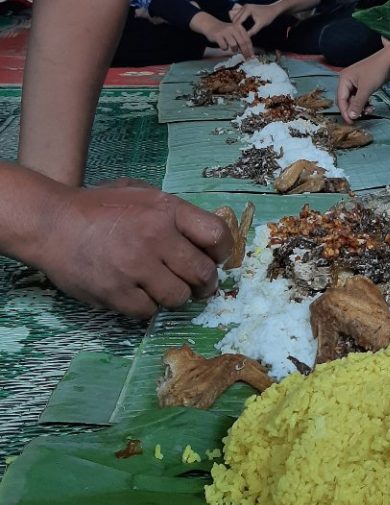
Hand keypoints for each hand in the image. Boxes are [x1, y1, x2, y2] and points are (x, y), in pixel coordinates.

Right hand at [40, 181, 233, 317]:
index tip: (216, 258)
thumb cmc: (100, 207)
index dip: (222, 252)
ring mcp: (135, 267)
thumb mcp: (142, 193)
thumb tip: (205, 237)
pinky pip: (149, 311)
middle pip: (202, 273)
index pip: (216, 235)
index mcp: (167, 210)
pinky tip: (138, 293)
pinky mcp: (116, 292)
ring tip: (164, 287)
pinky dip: (147, 306)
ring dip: (176, 296)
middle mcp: (156, 237)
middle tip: (198, 285)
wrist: (53, 223)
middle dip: (204, 282)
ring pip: (178, 297)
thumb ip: (174, 212)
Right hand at [190, 13, 253, 57]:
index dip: (250, 49)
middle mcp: (233, 28)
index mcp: (239, 27)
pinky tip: (222, 44)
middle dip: (245, 52)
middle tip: (247, 59)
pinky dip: (224, 48)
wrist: (210, 24)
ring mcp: (225, 31)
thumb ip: (241, 39)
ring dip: (233, 49)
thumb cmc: (224, 31)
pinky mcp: (218, 35)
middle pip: (242, 43)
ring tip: (230, 47)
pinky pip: (224, 46)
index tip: (252, 57)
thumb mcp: (234, 32)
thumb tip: (248, 52)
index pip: (247, 39)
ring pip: (233, 45)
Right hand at [228, 1, 278, 35]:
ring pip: (235, 18)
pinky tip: (240, 29)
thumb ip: (253, 31)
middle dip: (235, 28)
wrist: (273, 10)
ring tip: (238, 34)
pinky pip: (238, 17)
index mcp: (247, 9)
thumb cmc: (268, 16)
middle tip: (236, 36)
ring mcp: (244, 7)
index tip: (237, 37)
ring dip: (236, 25)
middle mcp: (244, 7)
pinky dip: (238, 23)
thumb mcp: (261, 24)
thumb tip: (246, 38)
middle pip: (234, 19)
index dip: (237, 30)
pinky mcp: (245, 9)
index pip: (238, 21)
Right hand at [337, 51, 389, 122]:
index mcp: (344, 79)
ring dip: (360, 107)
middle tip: (360, 118)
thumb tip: (351, 117)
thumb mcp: (366, 89)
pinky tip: (371, 106)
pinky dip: (364, 103)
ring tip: (369, 110)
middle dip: (353, 109)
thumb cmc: (376, 71)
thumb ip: (358, 103)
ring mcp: (355, 82)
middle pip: (346, 100)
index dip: (345, 112)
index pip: (341, 99)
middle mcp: (347, 81)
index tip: (351, 122)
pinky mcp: (363, 84)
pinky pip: (360, 97)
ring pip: (354, 100)